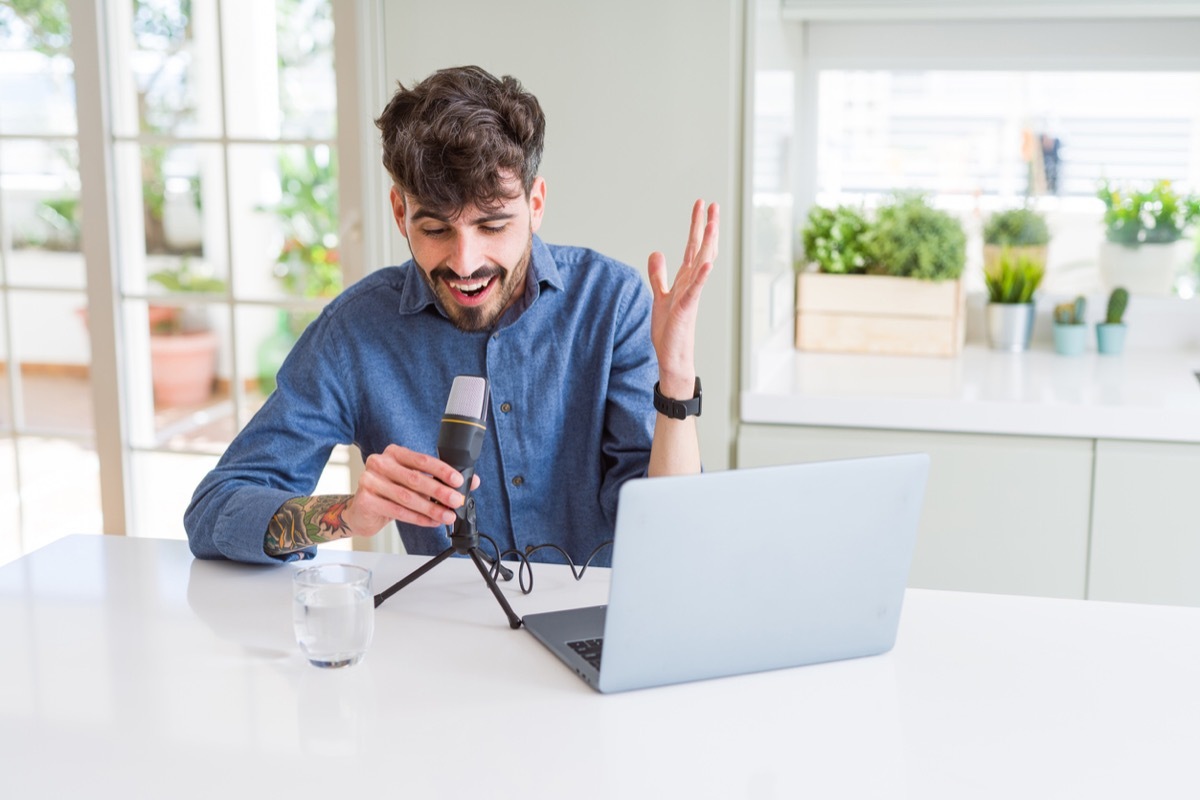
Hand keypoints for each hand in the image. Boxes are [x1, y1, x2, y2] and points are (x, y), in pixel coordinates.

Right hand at [344, 444, 480, 534]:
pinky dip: (418, 518)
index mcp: (394, 453)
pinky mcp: (366, 500)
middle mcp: (380, 463)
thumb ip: (439, 479)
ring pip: (407, 497)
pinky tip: (431, 522)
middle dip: (440, 492)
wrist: (363, 510)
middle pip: (415, 478)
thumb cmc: (391, 491)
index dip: (442, 470)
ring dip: (431, 509)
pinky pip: (397, 511)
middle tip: (457, 500)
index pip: (422, 459)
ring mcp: (369, 481)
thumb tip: (472, 481)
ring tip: (447, 516)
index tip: (459, 480)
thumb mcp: (414, 481)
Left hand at [647, 200, 718, 397]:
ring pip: (702, 264)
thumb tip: (656, 252)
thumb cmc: (669, 330)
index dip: (696, 225)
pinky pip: (695, 290)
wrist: (672, 356)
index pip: (693, 246)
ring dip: (708, 244)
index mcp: (685, 279)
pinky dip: (702, 276)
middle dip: (706, 226)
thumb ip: (658, 274)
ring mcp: (691, 294)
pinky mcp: (686, 308)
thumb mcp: (660, 296)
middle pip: (701, 249)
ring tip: (713, 223)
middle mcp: (691, 283)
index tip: (701, 204)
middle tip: (714, 204)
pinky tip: (707, 262)